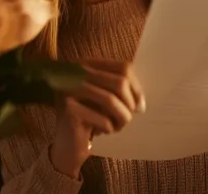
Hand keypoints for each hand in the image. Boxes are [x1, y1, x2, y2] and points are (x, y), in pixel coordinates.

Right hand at [50, 58, 144, 177]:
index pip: (123, 67)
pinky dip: (108, 129)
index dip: (136, 87)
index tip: (139, 105)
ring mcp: (70, 89)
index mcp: (87, 64)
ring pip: (112, 101)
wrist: (66, 143)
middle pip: (120, 82)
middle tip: (127, 118)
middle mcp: (76, 72)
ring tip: (116, 127)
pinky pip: (103, 120)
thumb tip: (141, 103)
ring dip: (121, 118)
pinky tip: (99, 132)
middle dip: (129, 104)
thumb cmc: (90, 118)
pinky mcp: (69, 109)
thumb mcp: (104, 98)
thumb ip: (122, 90)